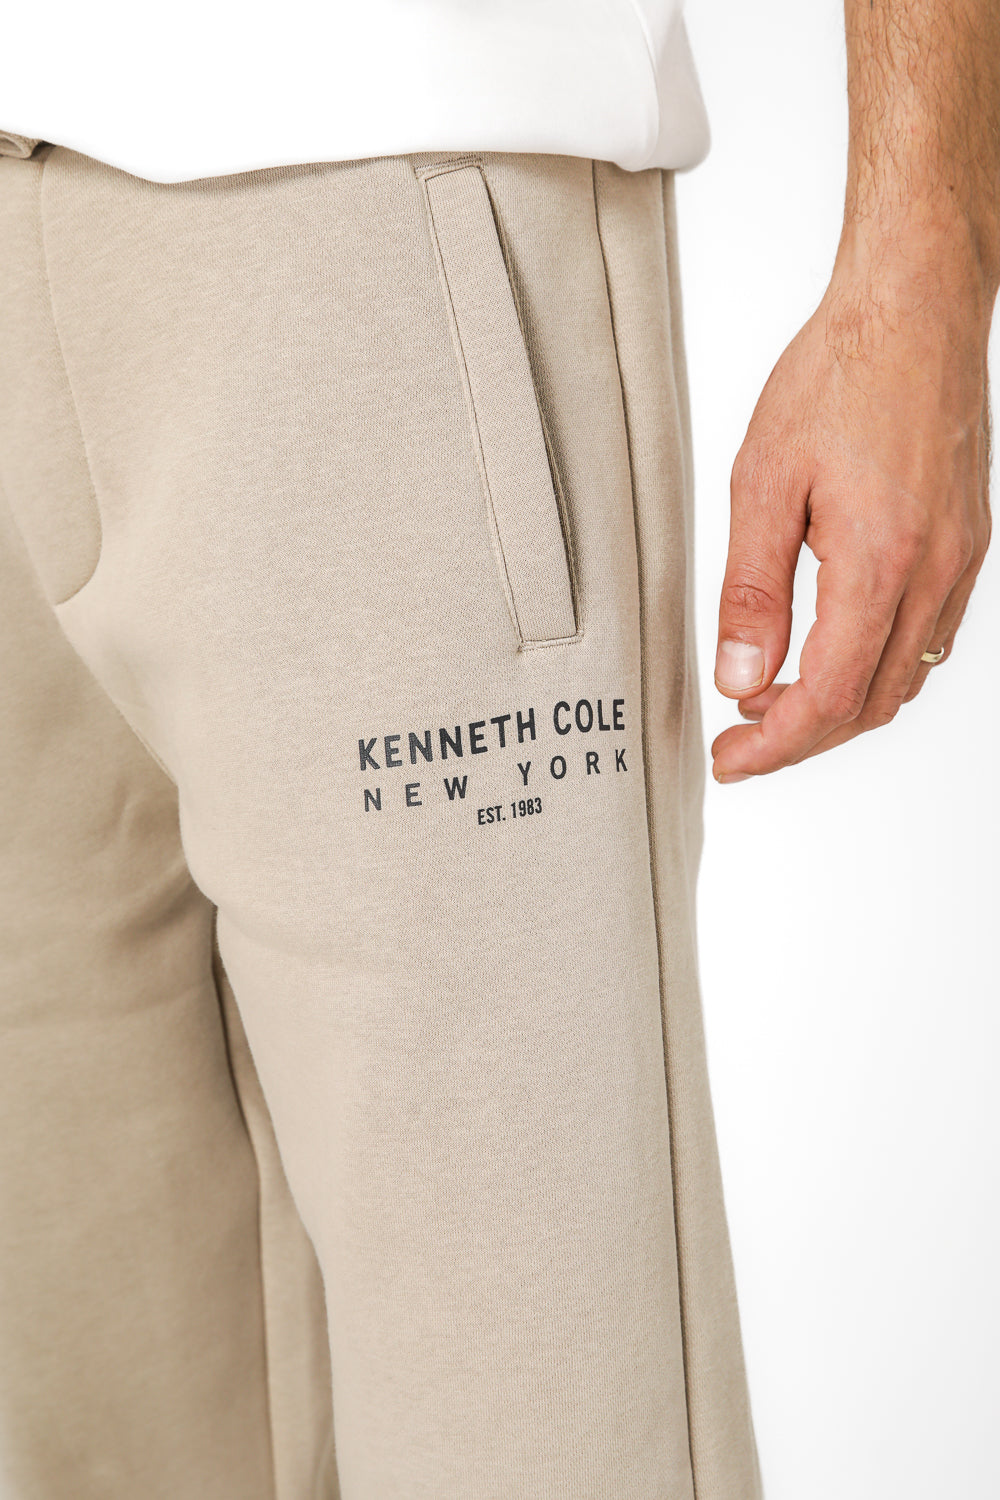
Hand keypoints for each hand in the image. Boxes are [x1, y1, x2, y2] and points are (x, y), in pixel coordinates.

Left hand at [711, 253, 992, 782]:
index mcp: (881, 563)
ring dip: (837, 706)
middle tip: (740, 740)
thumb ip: (750, 590)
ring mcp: (960, 562)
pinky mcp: (966, 546)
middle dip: (801, 737)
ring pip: (902, 678)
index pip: (826, 697)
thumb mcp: (764, 482)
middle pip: (869, 704)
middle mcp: (934, 573)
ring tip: (771, 697)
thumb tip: (740, 676)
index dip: (773, 746)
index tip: (729, 761)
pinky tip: (827, 650)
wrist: (917, 311)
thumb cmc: (841, 376)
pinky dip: (873, 667)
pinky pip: (925, 638)